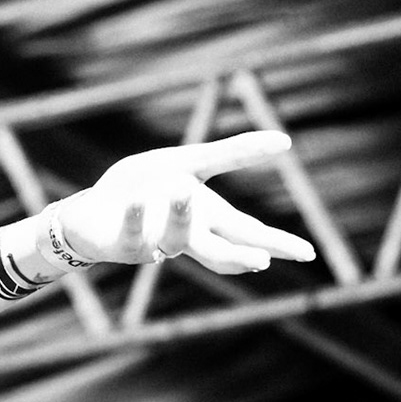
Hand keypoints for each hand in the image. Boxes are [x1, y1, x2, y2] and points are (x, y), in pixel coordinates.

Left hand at [52, 130, 315, 272]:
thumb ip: (234, 154)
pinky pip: (130, 230)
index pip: (247, 233)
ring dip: (181, 218)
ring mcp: (153, 240)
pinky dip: (135, 217)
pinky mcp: (121, 240)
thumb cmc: (145, 188)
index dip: (276, 244)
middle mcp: (184, 234)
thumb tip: (286, 141)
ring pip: (173, 239)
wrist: (92, 210)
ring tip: (186, 194)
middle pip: (219, 250)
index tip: (308, 253)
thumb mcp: (191, 164)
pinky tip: (136, 203)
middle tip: (263, 260)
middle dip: (240, 255)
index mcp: (206, 217)